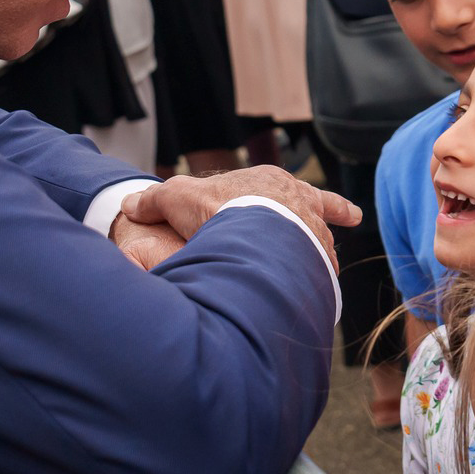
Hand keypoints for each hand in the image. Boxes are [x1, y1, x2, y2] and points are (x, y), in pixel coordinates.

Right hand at [121, 166, 360, 268]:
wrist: (248, 224)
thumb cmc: (214, 206)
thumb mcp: (175, 198)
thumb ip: (154, 202)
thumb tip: (128, 206)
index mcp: (271, 182)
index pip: (297, 187)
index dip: (320, 198)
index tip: (346, 209)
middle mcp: (299, 203)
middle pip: (316, 213)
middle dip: (321, 224)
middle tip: (343, 228)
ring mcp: (310, 230)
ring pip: (321, 243)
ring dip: (321, 254)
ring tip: (324, 270)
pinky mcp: (313, 256)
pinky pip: (320, 269)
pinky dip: (318, 278)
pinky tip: (318, 291)